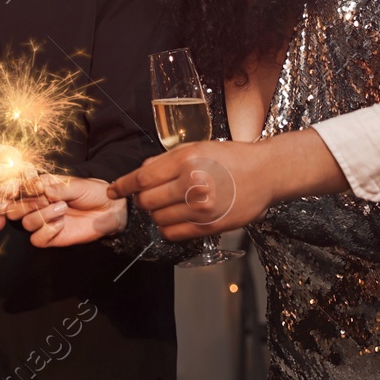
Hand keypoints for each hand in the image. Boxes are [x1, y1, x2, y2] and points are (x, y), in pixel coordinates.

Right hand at [10, 174, 128, 247]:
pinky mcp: (50, 237)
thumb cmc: (92, 193)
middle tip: (46, 199)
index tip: (37, 187)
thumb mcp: (77, 185)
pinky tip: (61, 224)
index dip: (22, 189)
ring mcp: (43, 222)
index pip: (19, 189)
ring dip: (43, 215)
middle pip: (14, 210)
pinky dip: (47, 232)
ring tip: (63, 208)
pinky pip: (36, 240)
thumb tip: (41, 188)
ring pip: (25, 224)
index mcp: (40, 187)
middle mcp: (38, 205)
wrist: (109, 209)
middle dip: (27, 204)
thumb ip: (58, 188)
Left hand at [110, 138, 278, 240]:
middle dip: (143, 199)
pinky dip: (168, 226)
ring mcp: (200, 209)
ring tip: (172, 204)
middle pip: (146, 201)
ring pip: (158, 218)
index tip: (113, 191)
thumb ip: (166, 160)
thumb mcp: (197, 147)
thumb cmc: (231, 158)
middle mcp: (192, 184)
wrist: (266, 174)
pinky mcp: (209, 227)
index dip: (122, 186)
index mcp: (186, 160)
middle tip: (153, 195)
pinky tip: (178, 216)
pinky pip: (172, 233)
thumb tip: (141, 172)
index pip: (142, 178)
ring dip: (157, 213)